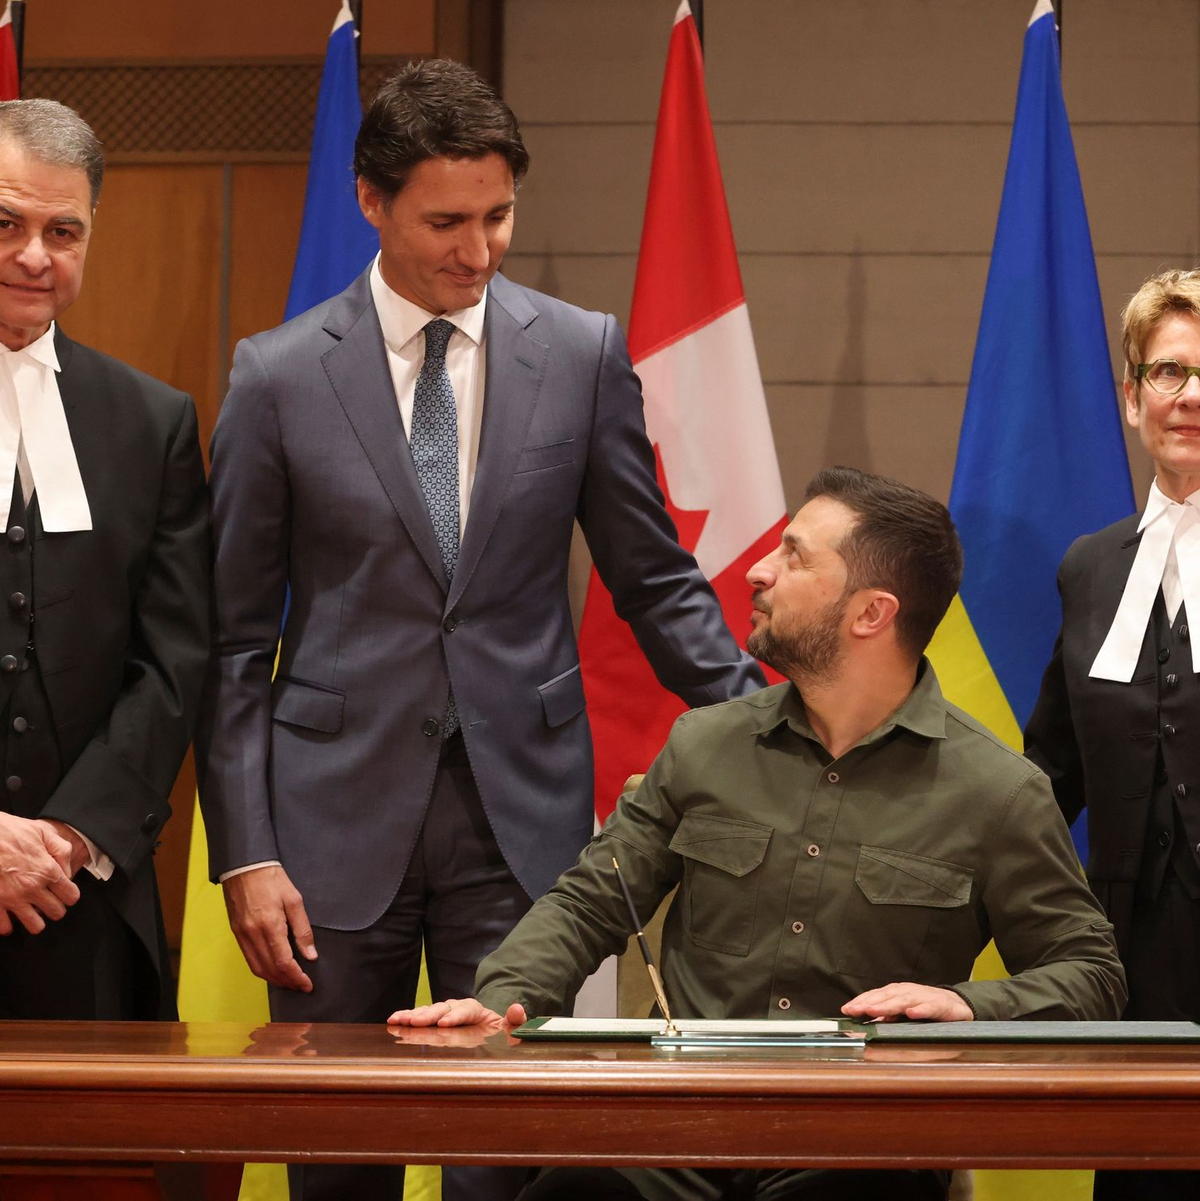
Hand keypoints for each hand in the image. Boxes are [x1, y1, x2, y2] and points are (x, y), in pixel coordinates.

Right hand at [0, 811, 79, 934]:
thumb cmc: (10, 832)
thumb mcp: (43, 832)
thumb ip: (62, 852)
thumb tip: (67, 872)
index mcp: (47, 870)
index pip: (71, 896)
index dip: (69, 895)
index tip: (64, 893)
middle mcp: (32, 887)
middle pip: (56, 912)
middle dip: (55, 908)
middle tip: (48, 902)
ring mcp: (12, 898)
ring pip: (35, 926)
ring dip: (35, 920)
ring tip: (30, 911)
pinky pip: (4, 927)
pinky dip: (8, 924)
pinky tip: (8, 915)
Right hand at [222, 865, 316, 991]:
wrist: (244, 866)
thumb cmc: (273, 880)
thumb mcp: (295, 900)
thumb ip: (303, 929)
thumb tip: (310, 955)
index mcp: (271, 926)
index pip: (284, 962)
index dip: (297, 977)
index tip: (307, 985)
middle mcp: (253, 934)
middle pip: (270, 970)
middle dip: (287, 982)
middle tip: (301, 986)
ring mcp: (242, 935)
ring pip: (257, 968)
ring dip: (274, 980)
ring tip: (289, 983)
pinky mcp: (236, 933)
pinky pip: (248, 959)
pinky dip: (261, 970)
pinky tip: (272, 971)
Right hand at [386, 997, 526, 1028]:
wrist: (487, 1025)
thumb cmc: (498, 1029)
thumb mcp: (511, 1027)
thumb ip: (515, 1020)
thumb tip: (515, 1009)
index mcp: (476, 1009)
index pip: (466, 1010)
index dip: (455, 1017)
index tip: (444, 1024)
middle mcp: (457, 1007)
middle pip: (443, 1009)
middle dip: (429, 1016)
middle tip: (416, 1023)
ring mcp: (443, 1012)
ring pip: (428, 1011)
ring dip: (413, 1015)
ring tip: (399, 1020)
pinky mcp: (433, 1018)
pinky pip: (419, 1016)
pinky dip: (406, 1017)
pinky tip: (394, 1020)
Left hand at [841, 982, 972, 1022]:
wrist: (956, 1004)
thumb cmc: (925, 1006)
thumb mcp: (903, 1012)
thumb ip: (886, 1017)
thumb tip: (866, 1024)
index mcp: (896, 993)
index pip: (875, 996)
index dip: (861, 1002)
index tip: (846, 1009)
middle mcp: (907, 992)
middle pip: (885, 996)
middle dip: (869, 1003)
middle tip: (854, 1010)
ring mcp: (922, 997)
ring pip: (903, 1000)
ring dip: (888, 1005)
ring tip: (875, 1010)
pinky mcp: (939, 1005)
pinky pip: (929, 1007)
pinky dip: (920, 1009)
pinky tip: (912, 1014)